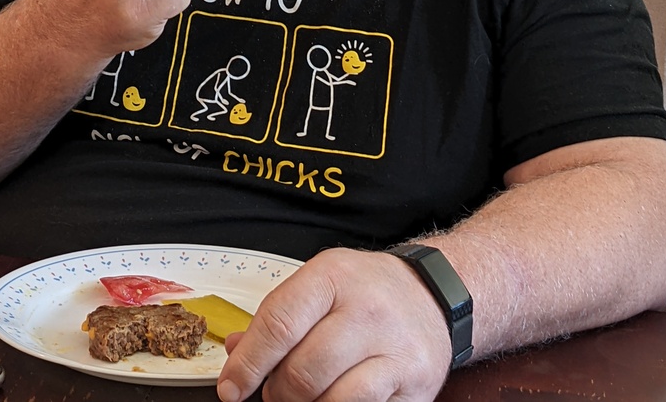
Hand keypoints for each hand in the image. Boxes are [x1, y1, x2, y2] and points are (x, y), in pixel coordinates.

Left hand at [217, 248, 451, 401]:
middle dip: (277, 392)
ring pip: (331, 400)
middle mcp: (366, 309)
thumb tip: (235, 352)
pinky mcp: (413, 384)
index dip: (248, 364)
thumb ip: (279, 316)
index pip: (278, 325)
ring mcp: (393, 348)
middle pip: (301, 371)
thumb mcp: (323, 282)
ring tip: (308, 396)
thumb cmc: (370, 289)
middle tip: (276, 391)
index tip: (232, 387)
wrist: (433, 295)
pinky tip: (338, 397)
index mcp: (334, 276)